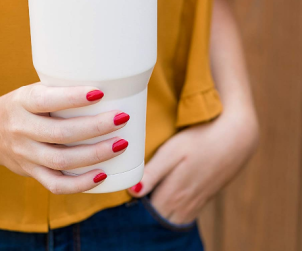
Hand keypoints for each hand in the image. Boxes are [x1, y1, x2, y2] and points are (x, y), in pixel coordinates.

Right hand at [0, 83, 130, 194]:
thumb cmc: (22, 106)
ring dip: (95, 155)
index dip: (73, 98)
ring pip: (62, 160)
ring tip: (120, 144)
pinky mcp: (30, 172)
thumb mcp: (32, 90)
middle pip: (60, 133)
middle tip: (122, 118)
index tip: (100, 93)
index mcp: (22, 102)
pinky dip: (80, 184)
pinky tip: (102, 175)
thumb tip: (107, 87)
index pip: (46, 100)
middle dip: (96, 127)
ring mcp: (25, 154)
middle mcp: (21, 128)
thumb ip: (59, 92)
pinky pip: (56, 184)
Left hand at [127, 109, 258, 223]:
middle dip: (143, 214)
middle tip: (130, 199)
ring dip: (158, 213)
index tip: (122, 198)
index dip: (133, 208)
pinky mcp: (204, 197)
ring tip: (145, 200)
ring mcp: (196, 202)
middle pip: (158, 219)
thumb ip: (153, 173)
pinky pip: (184, 213)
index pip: (147, 213)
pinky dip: (171, 210)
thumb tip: (133, 192)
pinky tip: (164, 199)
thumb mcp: (172, 152)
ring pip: (171, 218)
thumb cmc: (200, 141)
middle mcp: (185, 204)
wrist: (236, 138)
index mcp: (174, 194)